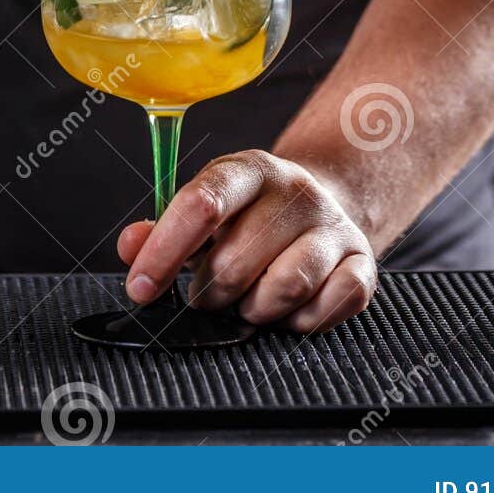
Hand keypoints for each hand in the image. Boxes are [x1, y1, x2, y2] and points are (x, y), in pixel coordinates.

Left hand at [117, 150, 377, 333]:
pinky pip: (326, 308)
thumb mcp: (207, 212)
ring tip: (249, 300)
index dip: (165, 251)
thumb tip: (131, 245)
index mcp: (250, 169)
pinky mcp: (362, 262)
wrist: (322, 209)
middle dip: (211, 294)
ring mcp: (333, 225)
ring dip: (255, 310)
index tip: (141, 288)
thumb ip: (163, 229)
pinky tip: (289, 308)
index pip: (203, 203)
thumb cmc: (250, 219)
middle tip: (210, 294)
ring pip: (285, 288)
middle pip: (236, 262)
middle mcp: (296, 190)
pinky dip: (300, 322)